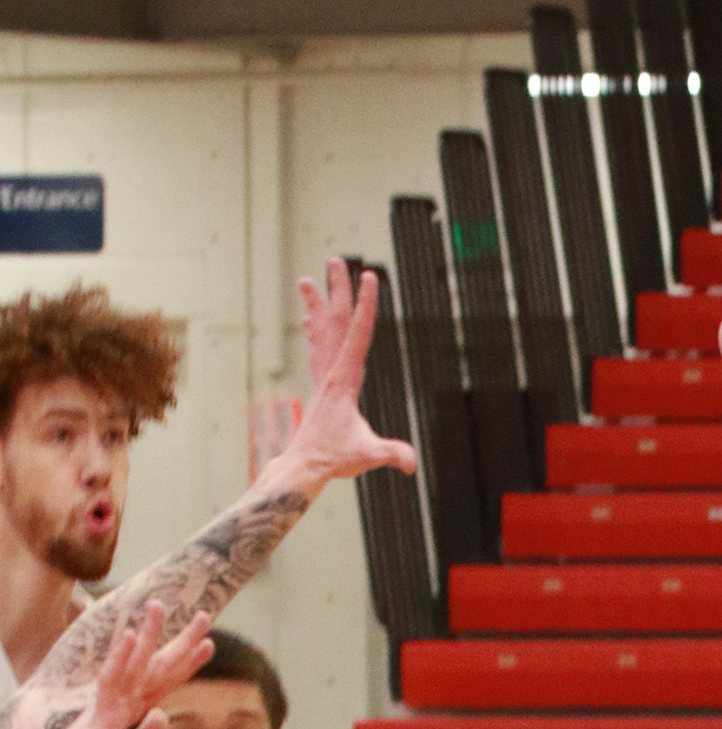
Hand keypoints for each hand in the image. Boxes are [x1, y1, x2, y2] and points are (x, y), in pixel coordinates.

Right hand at [22, 603, 212, 728]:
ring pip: (134, 664)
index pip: (164, 682)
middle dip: (181, 641)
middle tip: (206, 616)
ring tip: (159, 607)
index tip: (209, 645)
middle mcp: (121, 702)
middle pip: (157, 666)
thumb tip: (162, 715)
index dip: (187, 663)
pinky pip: (111, 682)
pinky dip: (120, 659)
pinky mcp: (98, 715)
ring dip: (148, 636)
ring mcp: (109, 706)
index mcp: (129, 712)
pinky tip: (130, 637)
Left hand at [278, 258, 418, 494]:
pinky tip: (310, 315)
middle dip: (338, 291)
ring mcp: (324, 376)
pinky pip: (317, 347)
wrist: (304, 466)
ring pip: (322, 331)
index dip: (366, 305)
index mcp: (344, 379)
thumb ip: (390, 454)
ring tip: (309, 278)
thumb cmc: (334, 459)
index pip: (358, 334)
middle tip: (336, 261)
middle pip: (336, 322)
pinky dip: (314, 327)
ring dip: (318, 303)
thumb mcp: (366, 455)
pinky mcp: (322, 384)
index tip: (370, 278)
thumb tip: (410, 464)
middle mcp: (331, 371)